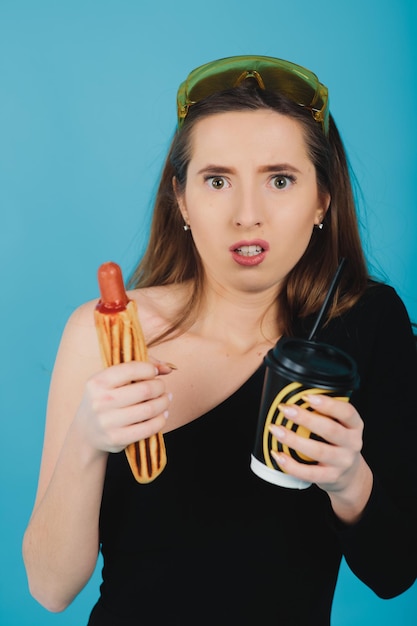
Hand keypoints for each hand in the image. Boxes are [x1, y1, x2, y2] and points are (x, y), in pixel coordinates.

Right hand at [75, 360, 172, 454]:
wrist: (86, 432)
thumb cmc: (104, 399)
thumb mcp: (110, 380)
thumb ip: (138, 368)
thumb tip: (168, 368)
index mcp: (98, 382)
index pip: (131, 369)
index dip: (149, 369)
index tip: (154, 372)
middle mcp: (100, 402)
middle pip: (145, 390)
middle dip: (160, 386)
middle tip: (161, 387)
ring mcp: (108, 422)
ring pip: (150, 409)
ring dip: (164, 402)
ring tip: (165, 399)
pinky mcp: (117, 439)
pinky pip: (149, 428)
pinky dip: (161, 420)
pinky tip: (162, 415)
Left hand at [269, 394, 372, 520]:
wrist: (350, 476)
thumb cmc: (338, 444)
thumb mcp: (341, 426)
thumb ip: (324, 413)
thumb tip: (293, 396)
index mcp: (355, 426)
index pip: (347, 412)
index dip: (328, 404)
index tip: (307, 396)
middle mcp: (352, 443)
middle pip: (330, 430)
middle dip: (305, 418)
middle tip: (285, 409)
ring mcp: (342, 462)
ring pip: (318, 451)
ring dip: (294, 439)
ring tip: (276, 430)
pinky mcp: (330, 478)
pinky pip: (309, 473)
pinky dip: (291, 464)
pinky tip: (278, 454)